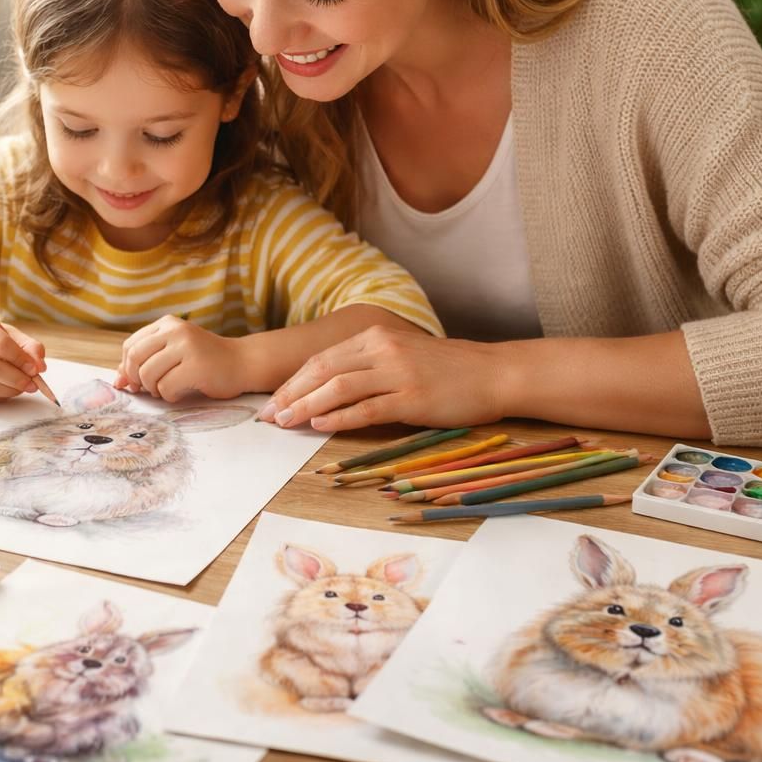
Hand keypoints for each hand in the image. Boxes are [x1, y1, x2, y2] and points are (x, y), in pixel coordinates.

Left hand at [116, 315, 244, 400]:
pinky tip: (181, 392)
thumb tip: (118, 381)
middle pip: (135, 358)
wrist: (242, 362)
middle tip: (149, 389)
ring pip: (148, 374)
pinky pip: (166, 387)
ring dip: (154, 390)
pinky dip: (170, 396)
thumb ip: (146, 362)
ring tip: (168, 390)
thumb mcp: (173, 353)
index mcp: (167, 324)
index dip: (127, 367)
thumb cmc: (204, 361)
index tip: (135, 382)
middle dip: (137, 379)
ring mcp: (187, 347)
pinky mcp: (196, 366)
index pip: (130, 345)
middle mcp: (176, 330)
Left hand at [258, 326, 510, 431]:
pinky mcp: (412, 398)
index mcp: (375, 336)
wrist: (493, 373)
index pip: (321, 358)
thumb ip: (368, 365)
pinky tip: (319, 425)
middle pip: (322, 370)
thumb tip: (328, 389)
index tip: (272, 400)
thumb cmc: (448, 369)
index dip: (292, 381)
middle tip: (268, 416)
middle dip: (290, 394)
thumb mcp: (402, 354)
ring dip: (306, 406)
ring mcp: (397, 373)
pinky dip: (339, 417)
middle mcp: (382, 349)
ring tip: (285, 422)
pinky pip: (367, 408)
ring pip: (339, 388)